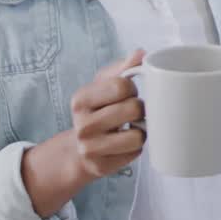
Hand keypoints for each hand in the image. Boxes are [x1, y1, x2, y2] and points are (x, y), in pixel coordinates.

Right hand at [67, 49, 146, 178]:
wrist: (79, 148)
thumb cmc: (98, 110)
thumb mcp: (104, 85)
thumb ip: (123, 68)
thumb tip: (141, 53)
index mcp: (81, 99)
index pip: (122, 86)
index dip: (132, 88)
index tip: (127, 93)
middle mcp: (82, 125)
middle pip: (133, 109)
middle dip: (139, 109)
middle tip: (131, 112)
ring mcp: (90, 148)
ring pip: (138, 135)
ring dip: (140, 130)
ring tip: (129, 128)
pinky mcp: (101, 166)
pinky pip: (136, 153)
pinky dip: (135, 147)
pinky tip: (124, 144)